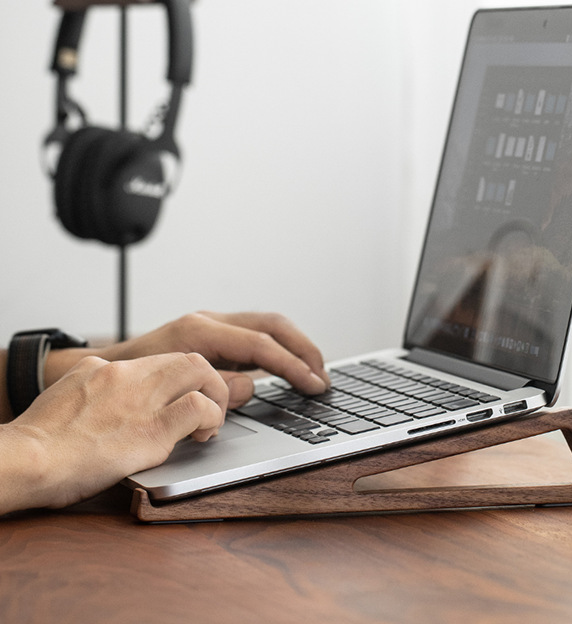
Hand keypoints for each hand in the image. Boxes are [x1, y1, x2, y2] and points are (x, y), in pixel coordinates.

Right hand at [1, 351, 227, 511]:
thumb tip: (104, 387)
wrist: (25, 460)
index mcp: (107, 368)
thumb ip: (91, 384)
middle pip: (187, 357)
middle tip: (209, 405)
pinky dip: (210, 417)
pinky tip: (203, 434)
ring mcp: (142, 400)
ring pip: (201, 370)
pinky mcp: (151, 430)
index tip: (187, 393)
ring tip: (211, 421)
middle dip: (208, 380)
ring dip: (216, 395)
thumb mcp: (64, 392)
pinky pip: (198, 408)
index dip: (181, 378)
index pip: (160, 359)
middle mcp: (128, 375)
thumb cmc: (39, 441)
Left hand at [45, 311, 328, 405]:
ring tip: (313, 371)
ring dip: (294, 346)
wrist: (107, 368)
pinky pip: (255, 334)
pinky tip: (288, 366)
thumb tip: (253, 385)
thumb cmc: (134, 382)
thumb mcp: (175, 391)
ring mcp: (212, 323)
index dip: (293, 365)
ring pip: (267, 325)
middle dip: (303, 349)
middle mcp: (209, 321)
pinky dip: (277, 348)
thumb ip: (218, 388)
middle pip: (272, 325)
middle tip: (322, 375)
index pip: (261, 345)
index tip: (314, 384)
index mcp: (200, 332)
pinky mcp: (213, 332)